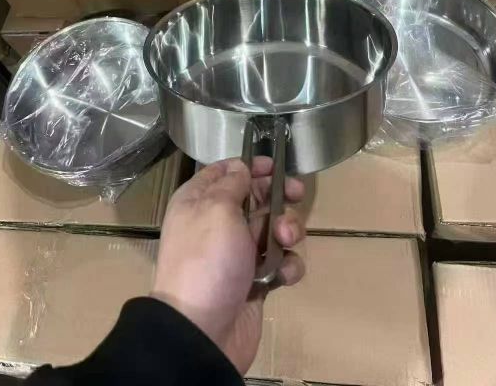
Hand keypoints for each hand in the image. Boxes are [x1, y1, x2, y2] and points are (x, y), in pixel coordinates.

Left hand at [152, 157, 305, 373]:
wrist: (203, 330)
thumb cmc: (208, 259)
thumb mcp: (217, 209)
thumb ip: (233, 183)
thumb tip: (241, 167)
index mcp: (199, 201)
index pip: (225, 172)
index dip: (250, 165)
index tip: (274, 165)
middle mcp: (217, 223)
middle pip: (256, 197)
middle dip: (278, 195)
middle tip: (296, 194)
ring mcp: (238, 252)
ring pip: (274, 229)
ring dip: (287, 230)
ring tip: (285, 241)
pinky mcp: (256, 279)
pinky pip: (280, 263)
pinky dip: (287, 266)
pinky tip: (282, 275)